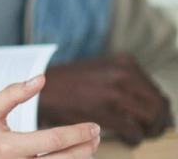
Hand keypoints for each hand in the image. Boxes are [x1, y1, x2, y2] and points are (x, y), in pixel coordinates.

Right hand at [0, 76, 99, 158]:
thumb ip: (12, 94)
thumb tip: (40, 79)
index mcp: (9, 146)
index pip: (54, 140)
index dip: (78, 133)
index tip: (94, 127)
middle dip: (87, 146)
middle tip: (96, 135)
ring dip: (82, 157)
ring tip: (89, 145)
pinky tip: (72, 155)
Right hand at [41, 55, 173, 144]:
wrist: (42, 91)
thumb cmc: (70, 84)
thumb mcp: (101, 70)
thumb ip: (123, 78)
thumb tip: (145, 97)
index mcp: (124, 63)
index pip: (156, 90)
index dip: (159, 108)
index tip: (157, 118)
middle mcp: (124, 74)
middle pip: (158, 104)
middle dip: (158, 121)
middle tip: (153, 130)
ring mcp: (116, 92)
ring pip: (151, 117)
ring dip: (149, 130)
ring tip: (140, 135)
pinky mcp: (107, 110)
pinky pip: (133, 129)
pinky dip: (134, 137)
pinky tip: (127, 138)